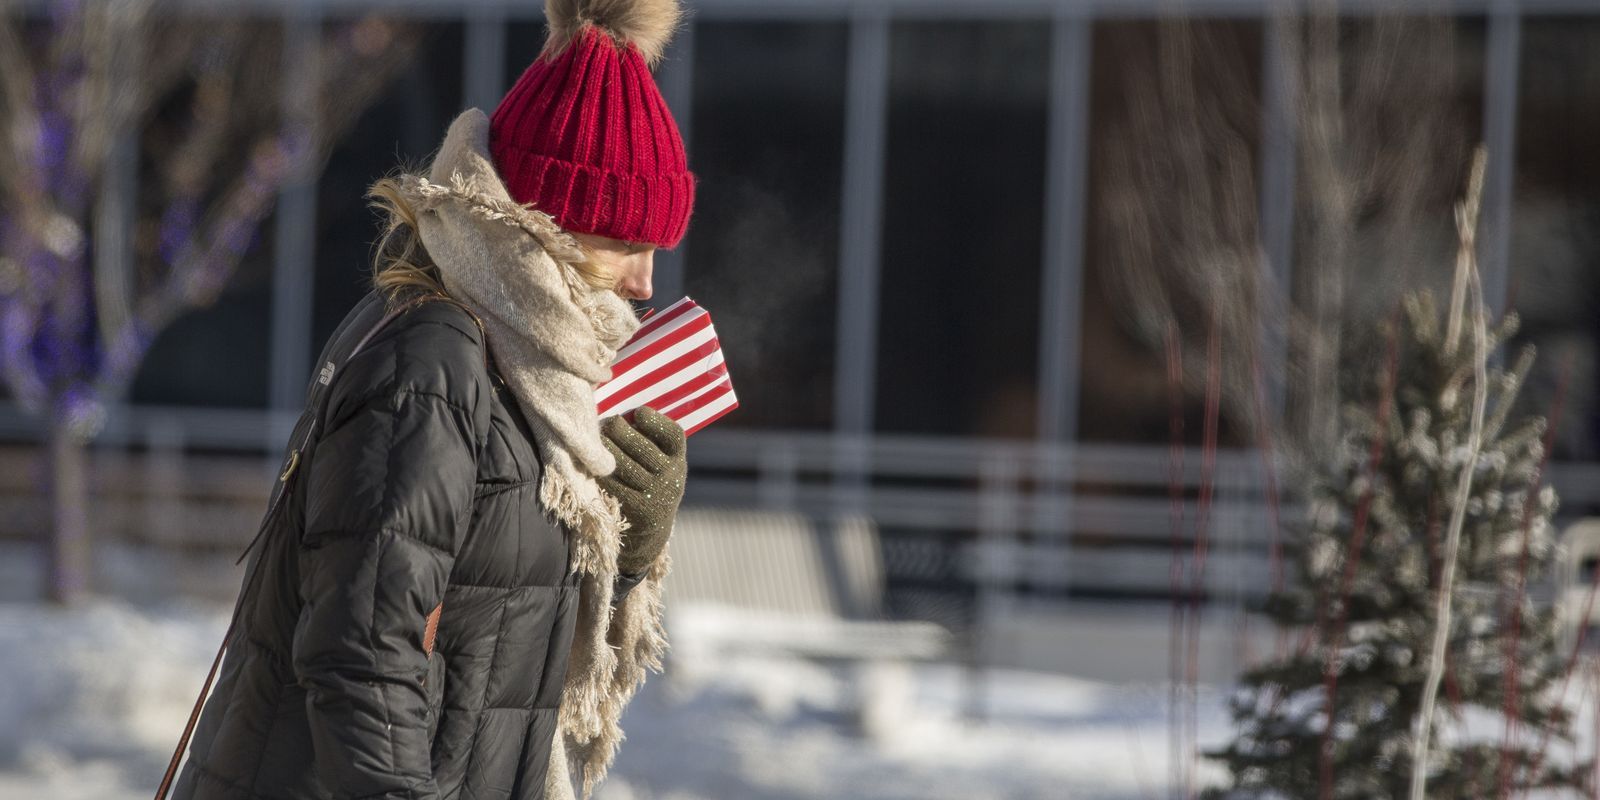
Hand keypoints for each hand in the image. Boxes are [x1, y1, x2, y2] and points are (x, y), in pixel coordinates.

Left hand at [597, 406, 686, 575]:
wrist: (652, 530)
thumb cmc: (650, 482)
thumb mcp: (661, 463)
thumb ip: (650, 440)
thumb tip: (624, 412)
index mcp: (680, 460)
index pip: (672, 434)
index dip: (655, 420)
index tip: (638, 412)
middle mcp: (672, 477)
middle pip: (642, 446)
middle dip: (620, 430)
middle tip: (607, 422)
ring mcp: (655, 494)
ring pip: (623, 464)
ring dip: (606, 447)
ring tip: (595, 437)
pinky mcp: (637, 508)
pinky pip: (613, 483)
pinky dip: (601, 470)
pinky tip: (592, 461)